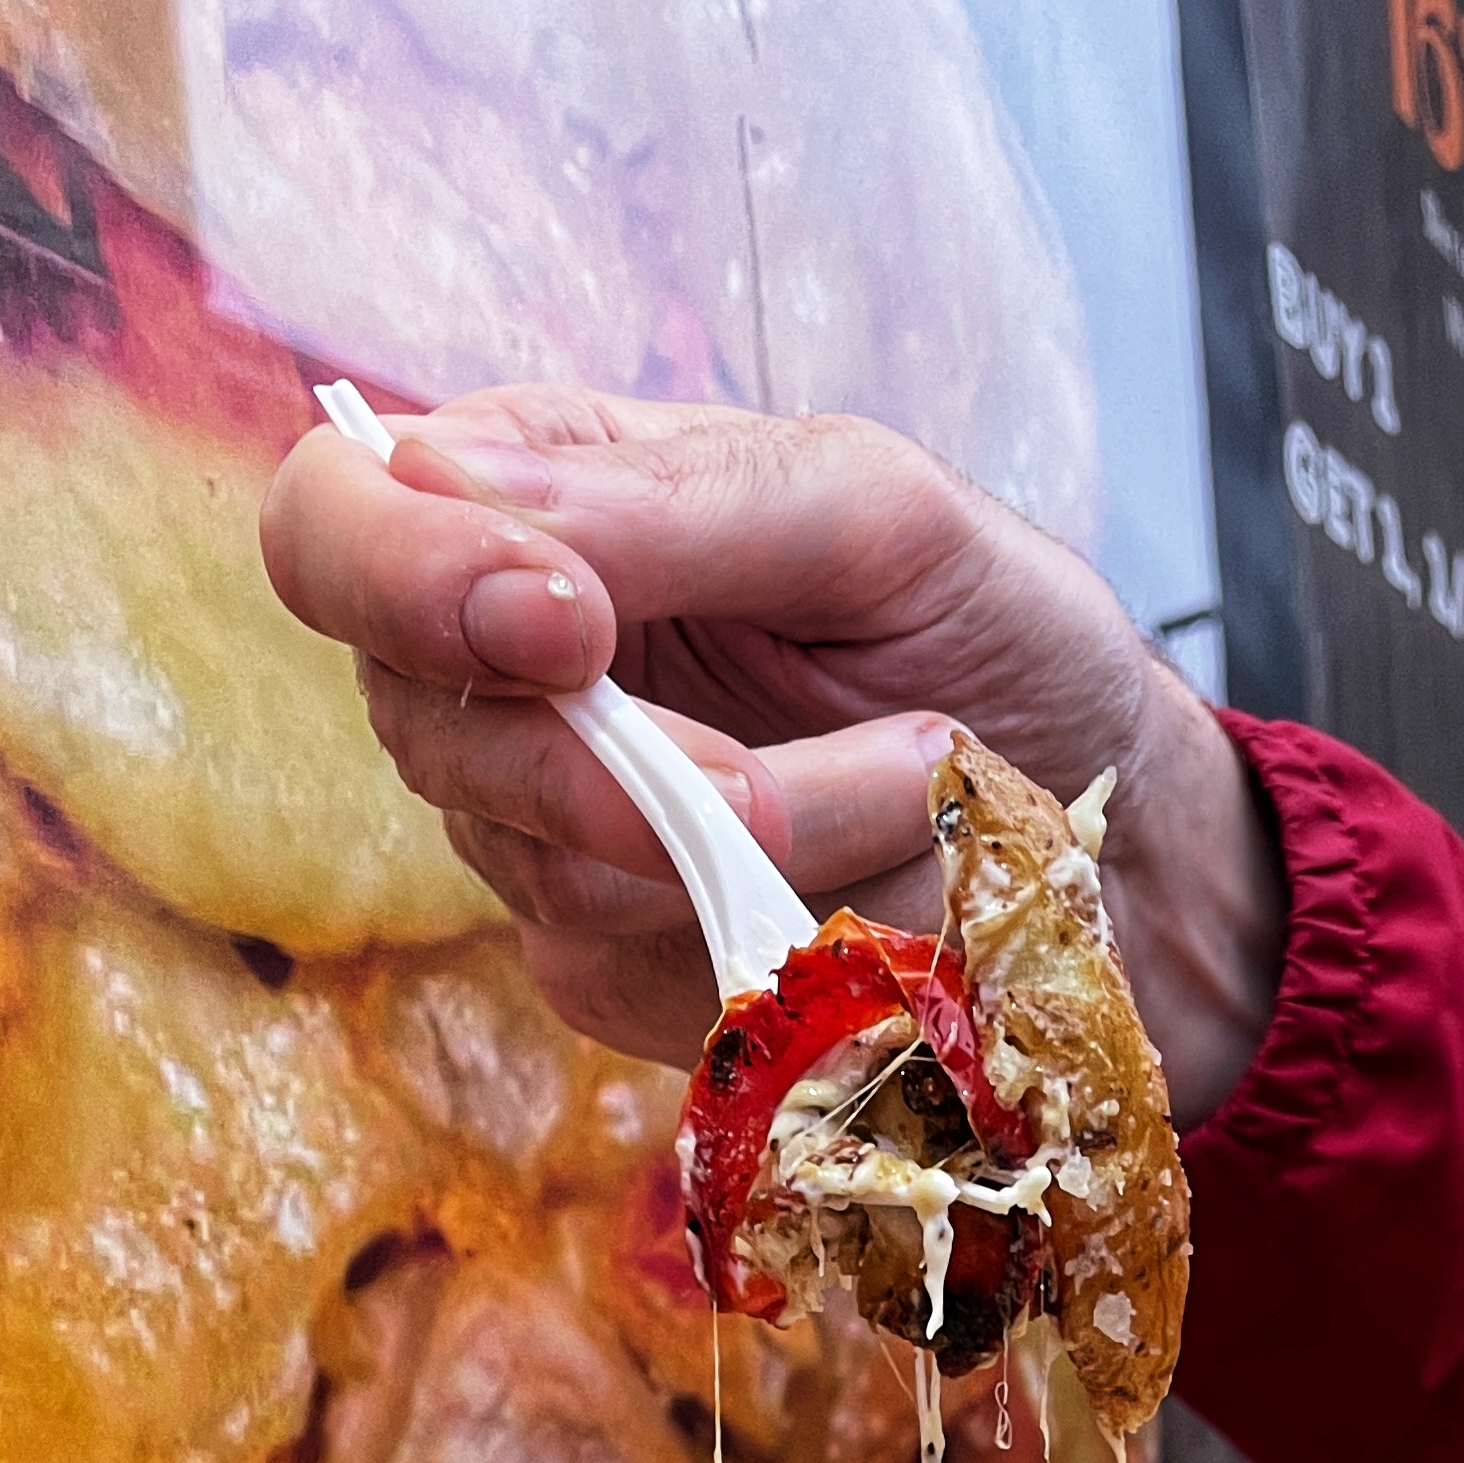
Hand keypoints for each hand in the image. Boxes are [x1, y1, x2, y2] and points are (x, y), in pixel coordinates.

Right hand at [260, 391, 1285, 1120]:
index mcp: (541, 511)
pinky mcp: (625, 977)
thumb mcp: (877, 517)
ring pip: (551, 869)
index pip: (336, 523)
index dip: (402, 576)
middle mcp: (515, 682)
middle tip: (796, 772)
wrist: (1127, 846)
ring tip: (923, 783)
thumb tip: (457, 485)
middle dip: (618, 765)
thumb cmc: (1004, 646)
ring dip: (764, 844)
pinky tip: (889, 895)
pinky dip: (788, 934)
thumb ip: (677, 506)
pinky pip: (641, 976)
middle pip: (422, 727)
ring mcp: (558, 846)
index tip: (564, 624)